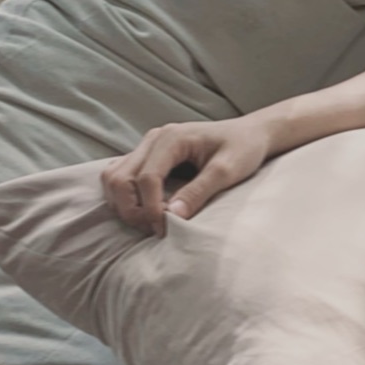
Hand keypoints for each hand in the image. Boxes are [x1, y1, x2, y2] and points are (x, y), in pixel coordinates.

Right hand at [102, 115, 274, 235]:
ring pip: (114, 178)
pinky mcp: (148, 156)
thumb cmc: (244, 147)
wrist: (251, 134)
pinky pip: (121, 176)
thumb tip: (172, 216)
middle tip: (154, 229)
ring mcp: (148, 146)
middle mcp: (154, 139)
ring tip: (150, 222)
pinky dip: (125, 197)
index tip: (163, 229)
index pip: (146, 177)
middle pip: (120, 178)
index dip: (150, 208)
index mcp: (172, 138)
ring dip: (124, 204)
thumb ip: (199, 191)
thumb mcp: (228, 170)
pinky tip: (146, 210)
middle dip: (131, 209)